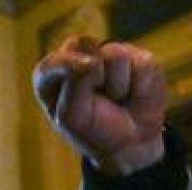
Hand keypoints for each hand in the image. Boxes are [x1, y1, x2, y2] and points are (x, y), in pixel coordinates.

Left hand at [33, 36, 166, 175]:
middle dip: (94, 76)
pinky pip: (140, 63)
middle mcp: (77, 57)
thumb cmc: (94, 131)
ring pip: (114, 55)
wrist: (131, 144)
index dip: (67, 69)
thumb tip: (94, 59)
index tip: (82, 89)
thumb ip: (75, 83)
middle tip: (98, 101)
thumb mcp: (74, 115)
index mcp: (51, 73)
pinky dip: (139, 86)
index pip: (53, 61)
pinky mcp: (136, 56)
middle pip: (82, 44)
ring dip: (117, 86)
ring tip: (117, 98)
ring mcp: (107, 54)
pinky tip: (134, 94)